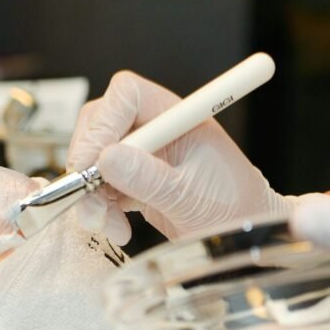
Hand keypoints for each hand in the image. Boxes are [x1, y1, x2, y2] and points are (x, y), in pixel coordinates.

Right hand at [67, 70, 293, 244]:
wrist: (243, 233)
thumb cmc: (234, 207)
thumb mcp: (191, 195)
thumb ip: (149, 177)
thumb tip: (106, 158)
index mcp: (175, 116)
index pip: (125, 96)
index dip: (102, 124)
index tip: (91, 162)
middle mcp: (154, 129)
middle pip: (99, 125)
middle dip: (87, 164)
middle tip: (87, 198)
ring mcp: (141, 154)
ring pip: (93, 159)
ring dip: (90, 195)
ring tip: (107, 225)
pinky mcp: (132, 179)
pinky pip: (99, 185)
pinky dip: (99, 208)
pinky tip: (118, 229)